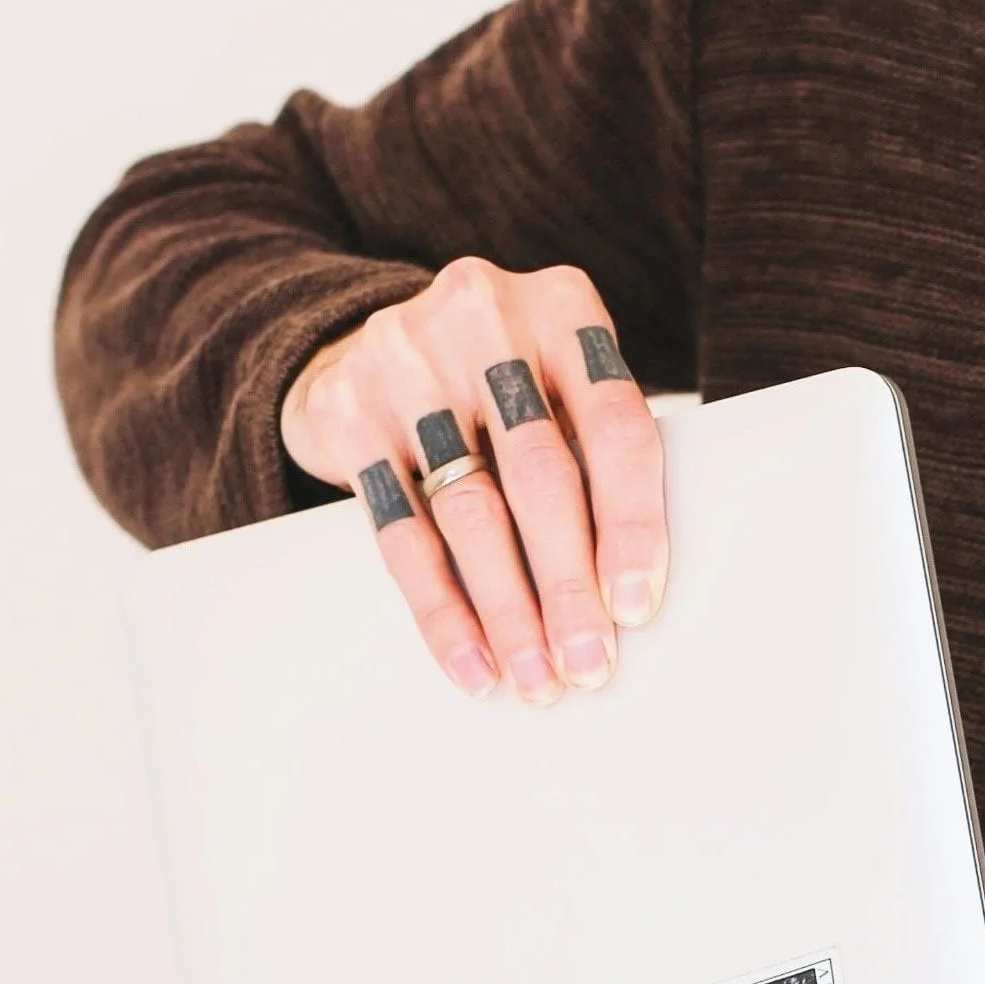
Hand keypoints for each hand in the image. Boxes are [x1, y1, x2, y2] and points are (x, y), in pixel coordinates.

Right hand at [280, 257, 668, 706]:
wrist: (358, 347)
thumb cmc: (493, 386)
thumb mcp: (553, 382)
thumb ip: (593, 450)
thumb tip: (629, 596)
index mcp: (560, 306)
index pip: (616, 425)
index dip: (631, 523)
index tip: (636, 606)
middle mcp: (483, 318)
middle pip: (540, 474)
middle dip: (568, 584)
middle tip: (588, 663)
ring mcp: (406, 360)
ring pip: (470, 511)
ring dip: (508, 610)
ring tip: (534, 677)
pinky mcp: (347, 411)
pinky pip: (401, 533)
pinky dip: (441, 609)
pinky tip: (471, 661)